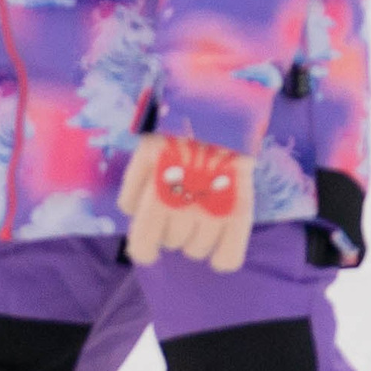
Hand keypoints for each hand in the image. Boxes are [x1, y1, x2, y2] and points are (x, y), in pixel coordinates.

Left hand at [119, 131, 254, 271]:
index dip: (143, 250)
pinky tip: (215, 243)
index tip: (146, 248)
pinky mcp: (239, 213)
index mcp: (157, 195)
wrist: (219, 112)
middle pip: (171, 243)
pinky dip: (221, 258)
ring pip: (195, 251)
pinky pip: (229, 258)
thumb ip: (133, 186)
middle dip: (168, 228)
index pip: (144, 244)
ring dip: (192, 238)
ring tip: (196, 211)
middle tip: (176, 203)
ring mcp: (213, 214)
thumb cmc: (177, 131)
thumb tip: (132, 214)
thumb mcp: (145, 152)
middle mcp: (185, 210)